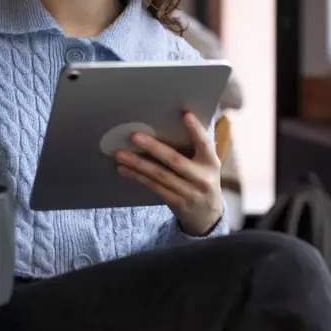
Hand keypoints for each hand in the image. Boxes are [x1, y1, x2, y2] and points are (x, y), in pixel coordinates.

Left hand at [114, 111, 223, 235]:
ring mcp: (188, 192)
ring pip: (159, 175)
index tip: (185, 114)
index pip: (205, 144)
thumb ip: (196, 148)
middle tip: (134, 136)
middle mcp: (201, 178)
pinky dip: (137, 176)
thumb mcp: (207, 165)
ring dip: (137, 163)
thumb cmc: (203, 180)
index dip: (196, 130)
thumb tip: (173, 122)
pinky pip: (153, 186)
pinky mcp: (176, 202)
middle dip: (153, 147)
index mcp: (211, 163)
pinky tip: (124, 169)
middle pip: (174, 160)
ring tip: (120, 154)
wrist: (208, 216)